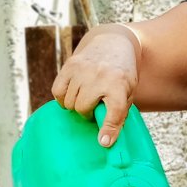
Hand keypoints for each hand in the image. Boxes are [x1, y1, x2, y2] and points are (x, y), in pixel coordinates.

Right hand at [51, 26, 138, 147]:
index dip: (108, 129)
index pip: (114, 112)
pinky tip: (73, 93)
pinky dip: (63, 97)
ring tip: (86, 97)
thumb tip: (105, 141)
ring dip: (76, 105)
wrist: (112, 44)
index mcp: (119, 85)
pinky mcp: (69, 65)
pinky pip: (57, 92)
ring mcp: (82, 70)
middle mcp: (100, 77)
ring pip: (68, 102)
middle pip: (83, 108)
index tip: (103, 142)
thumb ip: (119, 114)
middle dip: (87, 112)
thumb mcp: (128, 93)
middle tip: (94, 107)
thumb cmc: (121, 75)